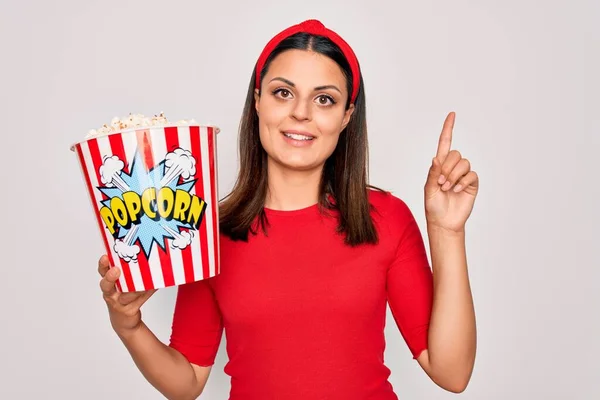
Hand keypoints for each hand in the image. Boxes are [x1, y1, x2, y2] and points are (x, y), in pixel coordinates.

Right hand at [98, 255, 155, 334]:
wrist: (125, 320)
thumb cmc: (126, 297)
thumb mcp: (127, 283)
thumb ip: (134, 272)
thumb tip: (150, 257)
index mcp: (109, 283)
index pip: (103, 272)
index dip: (103, 265)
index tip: (105, 257)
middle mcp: (111, 293)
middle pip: (106, 286)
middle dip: (110, 277)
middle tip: (115, 270)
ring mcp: (119, 303)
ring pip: (125, 296)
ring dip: (134, 289)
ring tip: (141, 284)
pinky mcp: (129, 310)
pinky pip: (139, 300)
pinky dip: (147, 292)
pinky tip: (154, 287)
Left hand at [424, 112, 478, 232]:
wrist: (443, 222)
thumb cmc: (433, 206)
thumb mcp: (428, 189)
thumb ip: (433, 173)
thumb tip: (436, 158)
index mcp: (439, 165)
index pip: (445, 143)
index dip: (448, 129)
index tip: (452, 115)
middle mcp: (452, 167)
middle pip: (455, 154)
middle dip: (446, 168)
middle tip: (440, 184)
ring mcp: (463, 175)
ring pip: (463, 163)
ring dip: (453, 176)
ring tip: (447, 189)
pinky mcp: (472, 183)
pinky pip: (471, 174)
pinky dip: (462, 182)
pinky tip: (456, 191)